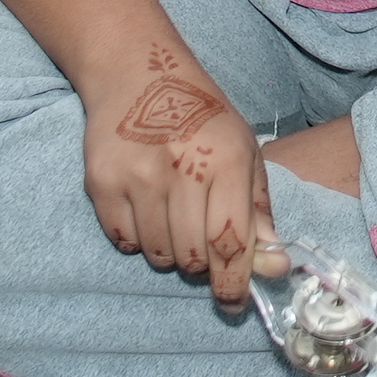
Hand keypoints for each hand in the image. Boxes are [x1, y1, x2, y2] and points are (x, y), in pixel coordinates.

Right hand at [83, 40, 273, 309]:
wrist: (137, 74)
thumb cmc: (201, 117)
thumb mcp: (243, 153)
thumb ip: (259, 210)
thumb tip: (275, 264)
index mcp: (225, 160)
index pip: (231, 241)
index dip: (234, 283)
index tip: (233, 302)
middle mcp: (181, 168)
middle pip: (193, 257)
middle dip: (202, 263)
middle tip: (201, 242)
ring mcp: (137, 176)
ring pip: (157, 255)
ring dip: (169, 252)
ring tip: (173, 218)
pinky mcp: (101, 182)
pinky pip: (123, 241)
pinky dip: (137, 239)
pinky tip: (145, 209)